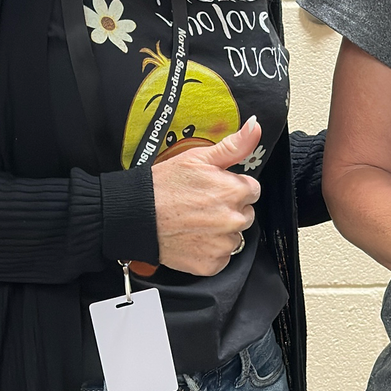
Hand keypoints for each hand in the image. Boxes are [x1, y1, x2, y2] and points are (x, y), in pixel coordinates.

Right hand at [151, 116, 262, 276]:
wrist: (135, 215)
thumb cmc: (163, 185)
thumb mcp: (198, 157)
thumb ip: (233, 145)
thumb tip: (255, 127)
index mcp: (235, 190)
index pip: (252, 190)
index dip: (233, 187)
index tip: (214, 189)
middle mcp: (234, 219)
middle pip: (246, 214)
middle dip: (229, 209)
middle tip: (201, 206)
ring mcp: (223, 244)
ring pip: (234, 237)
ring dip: (221, 232)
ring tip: (195, 222)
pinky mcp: (211, 264)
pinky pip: (221, 258)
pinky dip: (210, 251)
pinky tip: (193, 239)